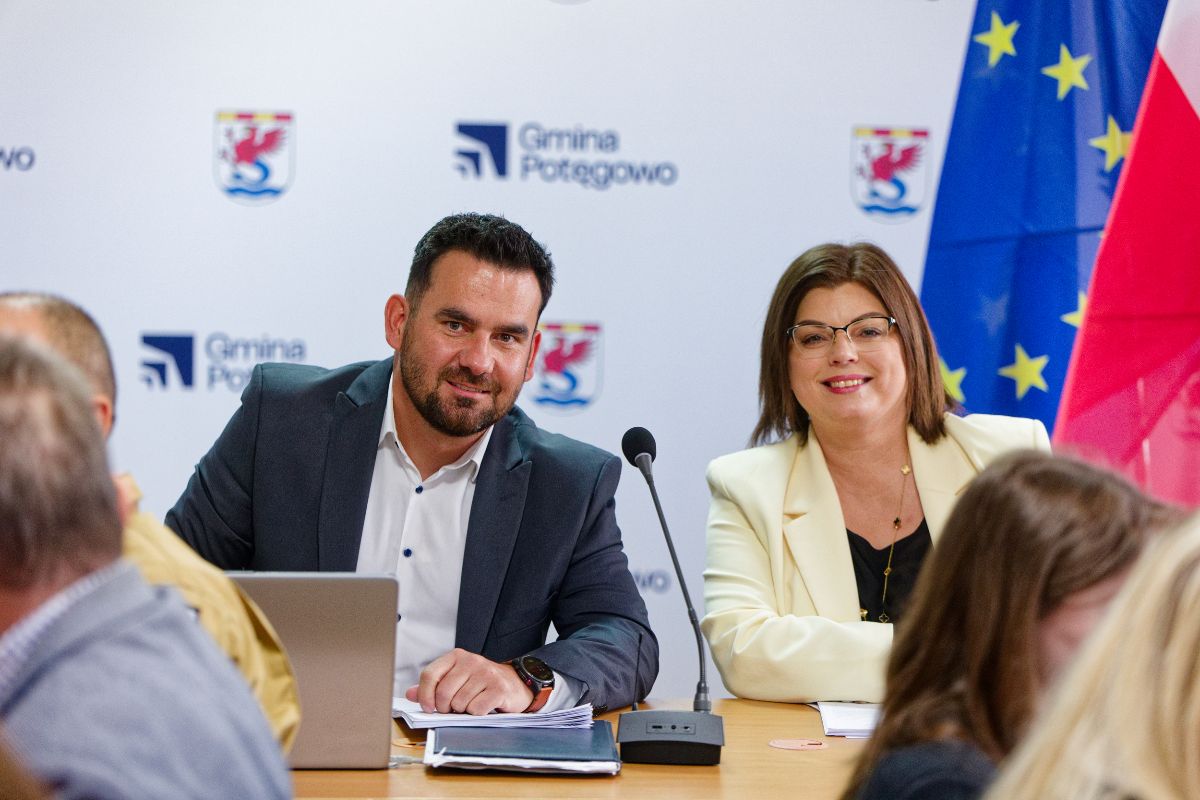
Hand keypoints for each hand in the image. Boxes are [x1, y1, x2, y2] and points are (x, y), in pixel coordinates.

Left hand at [404, 648, 534, 714]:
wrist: (515, 683)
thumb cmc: (481, 683)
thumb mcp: (456, 679)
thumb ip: (433, 686)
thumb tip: (410, 693)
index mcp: (456, 656)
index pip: (430, 674)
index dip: (425, 695)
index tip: (428, 708)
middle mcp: (471, 661)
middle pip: (443, 693)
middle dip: (446, 707)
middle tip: (454, 708)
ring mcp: (486, 673)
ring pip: (459, 703)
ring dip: (463, 710)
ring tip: (471, 704)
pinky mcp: (498, 688)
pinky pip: (476, 709)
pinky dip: (477, 713)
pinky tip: (483, 707)